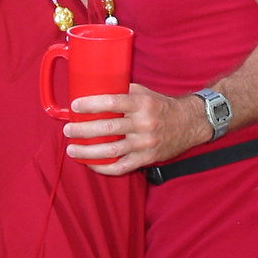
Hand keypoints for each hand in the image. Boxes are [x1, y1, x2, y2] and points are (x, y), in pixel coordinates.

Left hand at [62, 83, 210, 175]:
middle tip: (68, 129)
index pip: (113, 102)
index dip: (91, 104)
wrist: (189, 123)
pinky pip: (122, 166)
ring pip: (111, 151)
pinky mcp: (147, 159)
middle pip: (108, 129)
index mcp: (142, 104)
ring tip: (72, 149)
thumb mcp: (145, 93)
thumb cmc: (162, 106)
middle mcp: (144, 123)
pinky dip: (104, 168)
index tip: (75, 105)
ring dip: (88, 152)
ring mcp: (145, 144)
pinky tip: (91, 164)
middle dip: (83, 130)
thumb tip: (97, 89)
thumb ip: (123, 92)